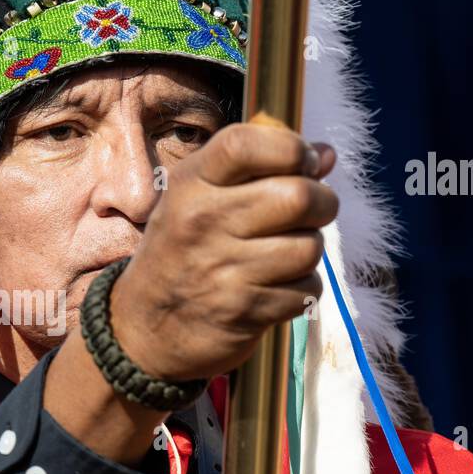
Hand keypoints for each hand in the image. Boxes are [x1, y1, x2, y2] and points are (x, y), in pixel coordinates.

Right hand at [110, 122, 338, 381]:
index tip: (304, 162)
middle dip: (323, 203)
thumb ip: (259, 169)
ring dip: (309, 250)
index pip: (245, 145)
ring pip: (310, 247)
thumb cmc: (183, 251)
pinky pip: (306, 290)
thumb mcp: (199, 198)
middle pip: (298, 197)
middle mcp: (202, 221)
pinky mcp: (243, 311)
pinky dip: (302, 290)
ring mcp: (222, 269)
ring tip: (287, 253)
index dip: (291, 147)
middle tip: (313, 211)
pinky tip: (276, 287)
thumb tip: (326, 155)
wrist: (146, 328)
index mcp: (190, 184)